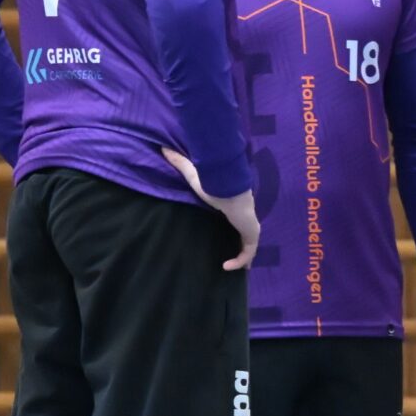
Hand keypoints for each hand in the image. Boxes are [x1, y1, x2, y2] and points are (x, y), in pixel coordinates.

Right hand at [162, 148, 259, 271]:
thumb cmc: (214, 183)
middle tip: (234, 256)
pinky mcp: (252, 234)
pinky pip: (247, 253)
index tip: (229, 232)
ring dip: (242, 258)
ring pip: (249, 247)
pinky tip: (226, 267)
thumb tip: (164, 147)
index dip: (234, 225)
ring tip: (229, 268)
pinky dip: (239, 262)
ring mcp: (251, 226)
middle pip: (246, 235)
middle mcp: (245, 217)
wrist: (229, 188)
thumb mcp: (193, 176)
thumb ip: (180, 163)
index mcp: (234, 205)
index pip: (237, 217)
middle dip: (242, 245)